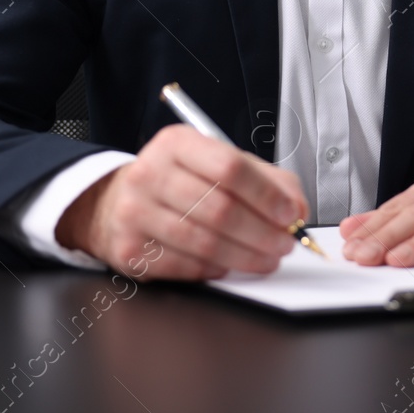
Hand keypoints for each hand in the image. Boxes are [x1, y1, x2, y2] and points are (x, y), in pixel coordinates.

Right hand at [55, 124, 307, 280]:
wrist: (116, 202)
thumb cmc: (180, 182)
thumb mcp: (218, 163)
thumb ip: (266, 180)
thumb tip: (297, 211)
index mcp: (177, 144)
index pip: (230, 167)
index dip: (267, 195)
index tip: (290, 215)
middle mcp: (151, 173)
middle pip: (220, 208)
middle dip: (263, 233)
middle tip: (285, 244)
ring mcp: (135, 212)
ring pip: (205, 242)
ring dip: (246, 256)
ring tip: (267, 259)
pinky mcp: (129, 249)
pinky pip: (185, 266)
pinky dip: (216, 268)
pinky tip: (229, 264)